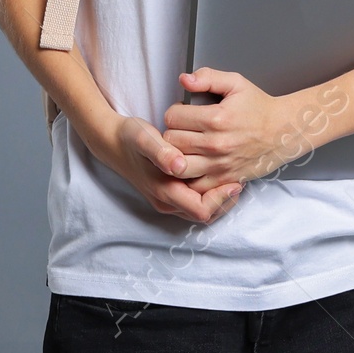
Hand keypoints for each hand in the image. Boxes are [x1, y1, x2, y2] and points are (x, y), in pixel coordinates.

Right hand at [97, 114, 241, 222]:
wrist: (112, 142)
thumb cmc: (130, 138)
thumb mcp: (144, 139)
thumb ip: (161, 152)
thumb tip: (179, 165)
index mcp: (164, 192)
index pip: (201, 210)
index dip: (221, 200)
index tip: (235, 181)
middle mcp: (166, 202)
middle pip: (206, 214)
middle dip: (225, 201)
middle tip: (240, 180)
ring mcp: (168, 201)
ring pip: (202, 210)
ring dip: (220, 198)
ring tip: (233, 179)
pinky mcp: (169, 194)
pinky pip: (196, 202)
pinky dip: (211, 194)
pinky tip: (219, 176)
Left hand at [163, 69, 333, 186]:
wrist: (285, 132)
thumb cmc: (260, 108)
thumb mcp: (236, 83)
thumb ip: (208, 77)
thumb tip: (184, 80)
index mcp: (216, 118)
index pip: (172, 117)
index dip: (174, 112)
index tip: (184, 113)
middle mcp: (216, 144)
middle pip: (171, 141)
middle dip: (173, 132)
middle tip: (184, 129)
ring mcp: (219, 165)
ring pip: (177, 165)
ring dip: (176, 156)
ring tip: (184, 148)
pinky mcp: (224, 180)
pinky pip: (194, 185)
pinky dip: (190, 177)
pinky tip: (194, 164)